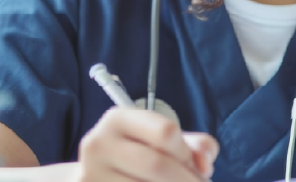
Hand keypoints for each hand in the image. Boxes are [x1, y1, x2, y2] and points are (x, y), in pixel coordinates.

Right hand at [76, 107, 219, 181]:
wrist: (95, 176)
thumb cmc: (137, 155)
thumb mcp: (163, 142)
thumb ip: (195, 146)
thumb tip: (204, 165)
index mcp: (118, 119)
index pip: (165, 132)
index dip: (188, 154)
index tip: (197, 167)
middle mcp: (99, 143)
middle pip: (157, 165)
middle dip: (187, 180)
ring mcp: (91, 173)